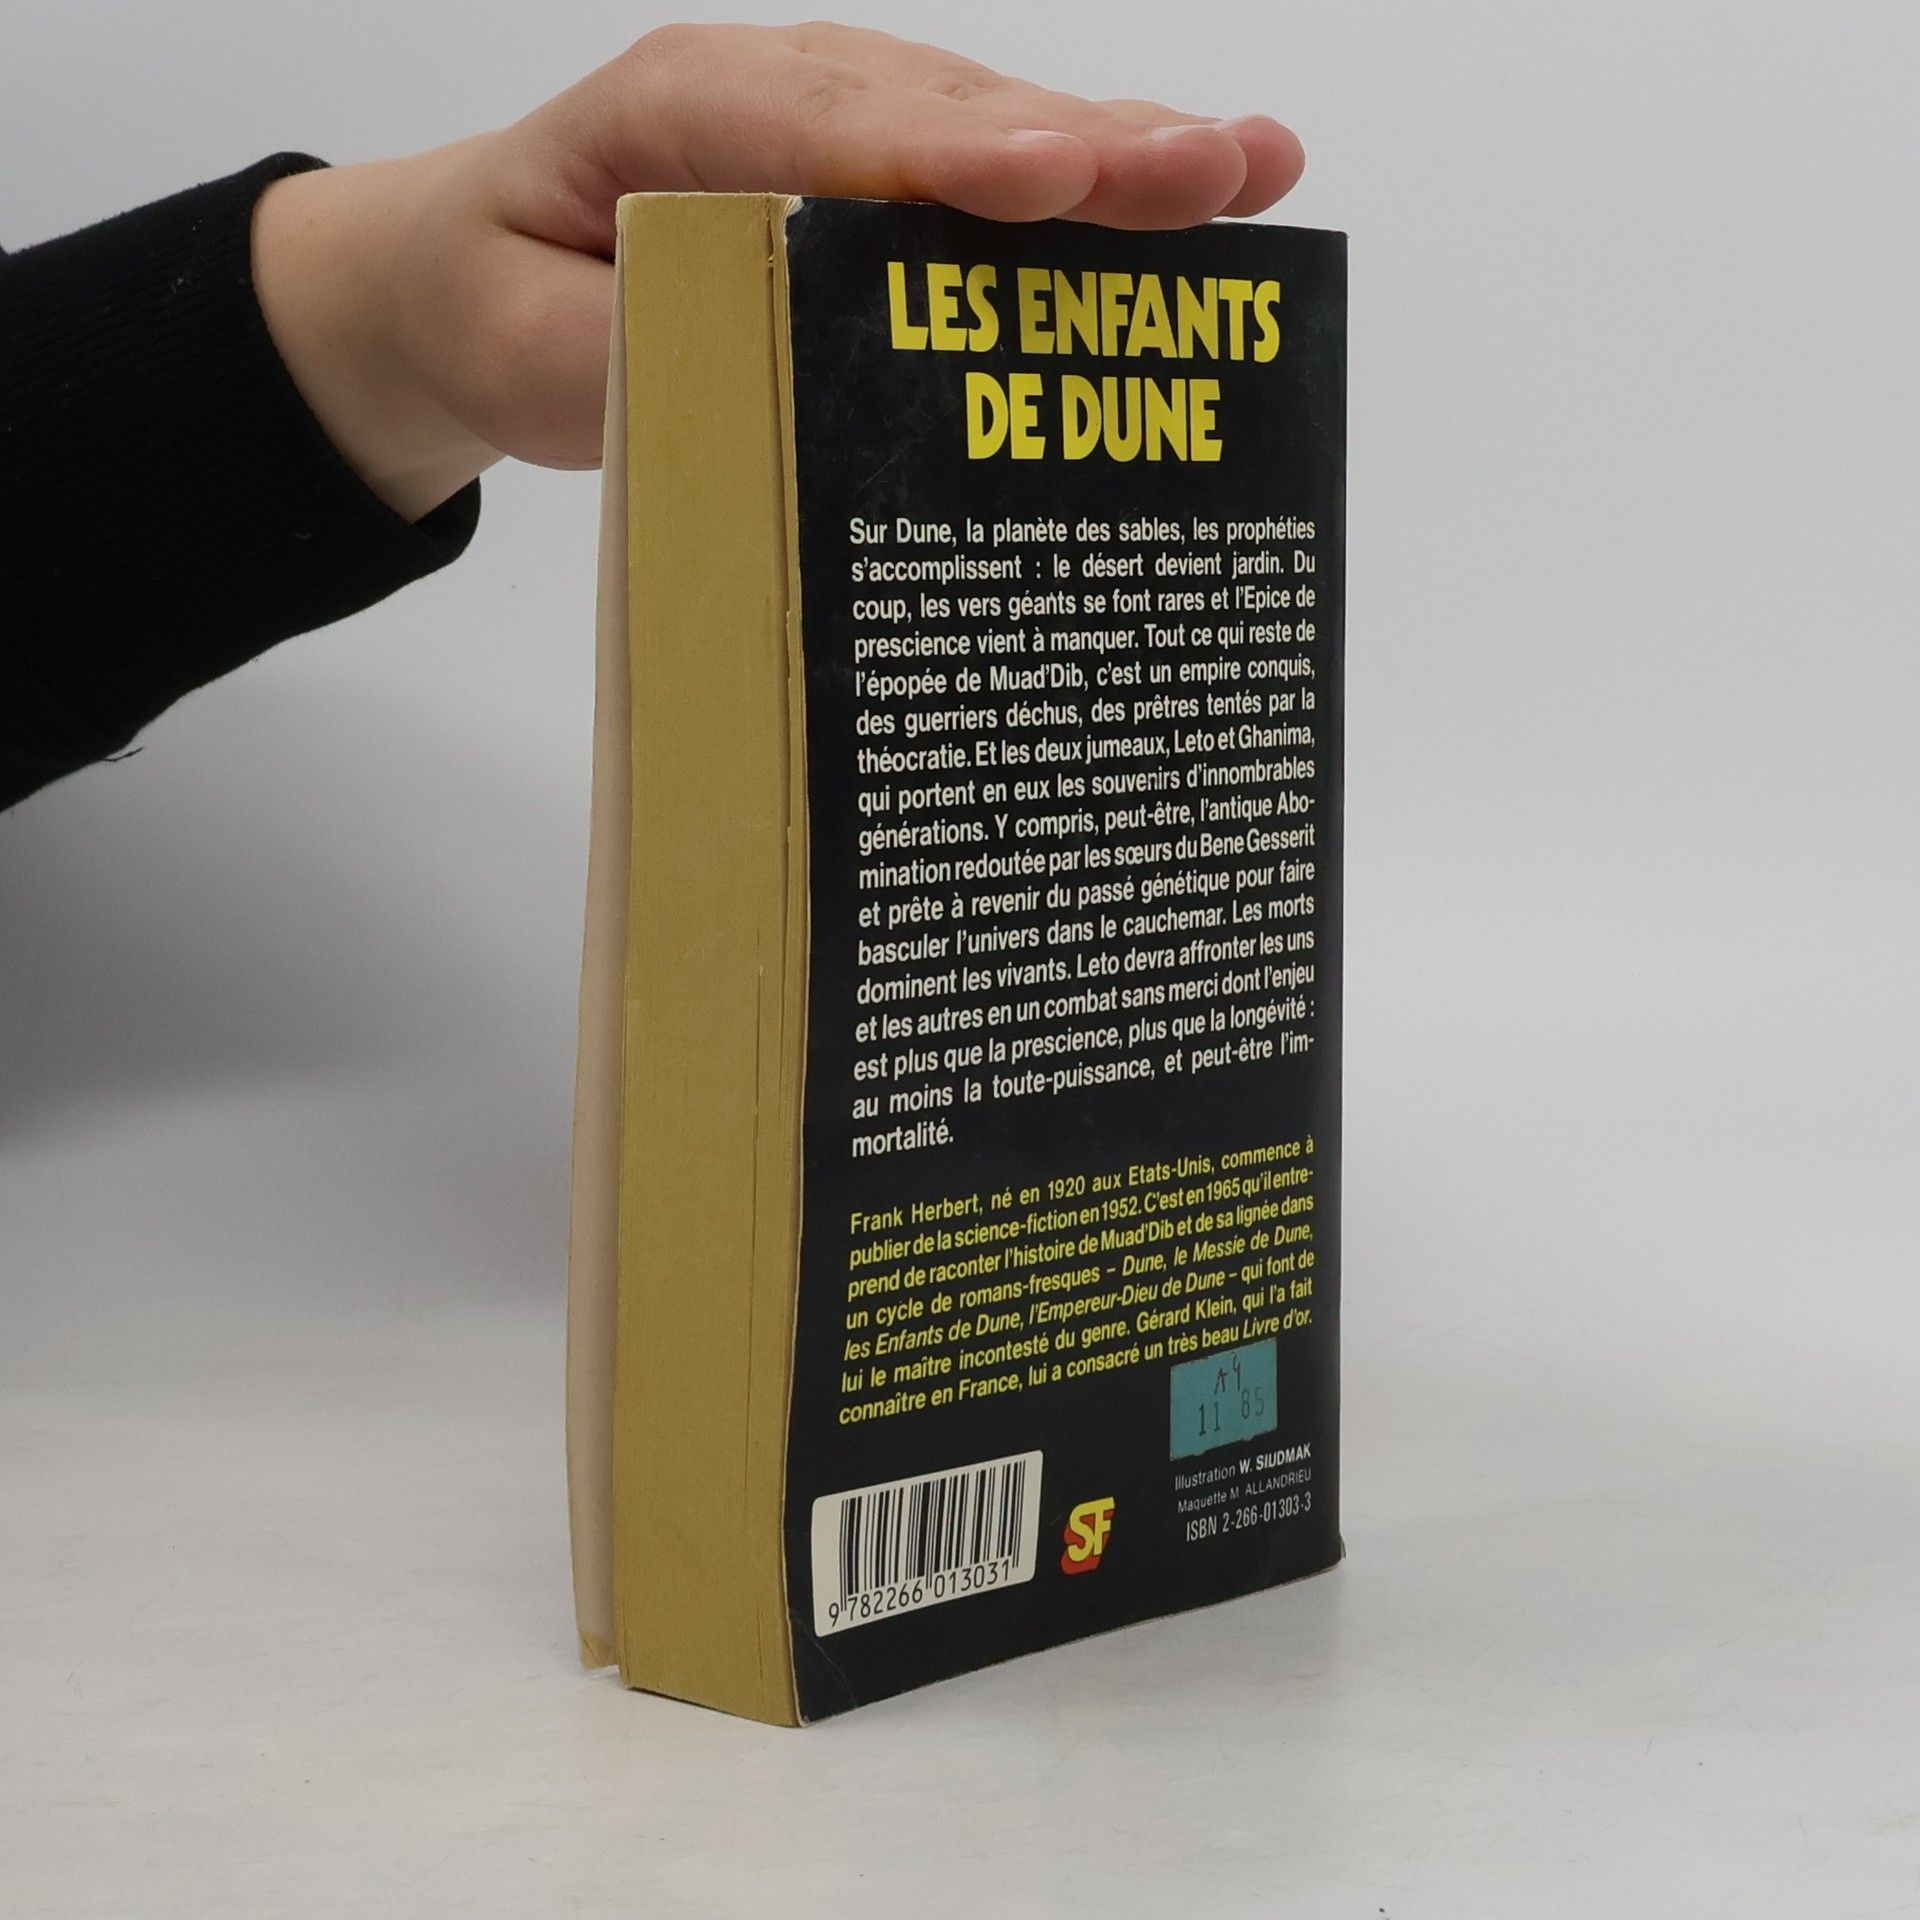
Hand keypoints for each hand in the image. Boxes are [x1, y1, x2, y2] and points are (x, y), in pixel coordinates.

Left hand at [253, 22, 1306, 519]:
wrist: (473, 270)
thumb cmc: (510, 305)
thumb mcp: (543, 358)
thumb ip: (653, 359)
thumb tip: (786, 386)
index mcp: (680, 115)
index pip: (834, 135)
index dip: (953, 162)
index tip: (1056, 182)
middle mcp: (778, 94)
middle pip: (949, 117)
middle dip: (1090, 148)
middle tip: (1220, 167)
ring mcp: (838, 122)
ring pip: (991, 129)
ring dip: (1124, 155)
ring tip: (1253, 169)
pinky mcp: (875, 169)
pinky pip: (988, 168)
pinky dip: (1089, 191)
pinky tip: (1194, 194)